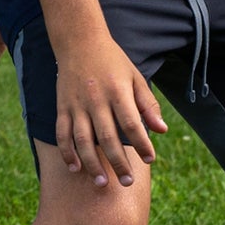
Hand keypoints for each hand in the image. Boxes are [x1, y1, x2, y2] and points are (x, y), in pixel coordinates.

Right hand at [54, 34, 168, 188]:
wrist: (79, 41)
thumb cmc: (112, 61)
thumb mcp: (135, 77)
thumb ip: (148, 104)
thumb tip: (162, 131)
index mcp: (117, 90)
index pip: (131, 122)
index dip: (142, 143)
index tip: (150, 159)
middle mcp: (96, 98)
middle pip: (108, 136)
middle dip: (118, 162)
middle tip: (127, 182)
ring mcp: (76, 104)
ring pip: (83, 139)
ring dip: (92, 163)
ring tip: (102, 183)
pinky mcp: (62, 106)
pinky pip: (62, 133)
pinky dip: (67, 152)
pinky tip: (75, 168)